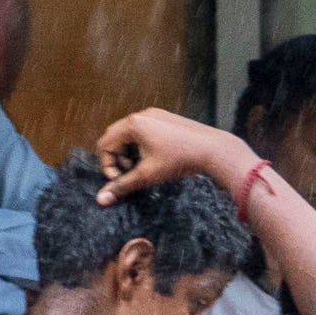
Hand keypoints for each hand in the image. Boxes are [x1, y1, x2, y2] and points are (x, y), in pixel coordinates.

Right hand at [92, 107, 247, 196]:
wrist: (214, 150)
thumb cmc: (180, 160)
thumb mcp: (148, 175)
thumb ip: (123, 185)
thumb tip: (101, 199)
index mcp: (133, 124)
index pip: (105, 144)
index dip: (108, 165)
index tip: (121, 180)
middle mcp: (142, 114)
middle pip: (115, 136)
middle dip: (118, 158)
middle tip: (131, 173)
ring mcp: (155, 115)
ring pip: (130, 133)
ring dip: (130, 152)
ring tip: (143, 167)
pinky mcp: (166, 119)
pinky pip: (145, 130)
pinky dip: (142, 145)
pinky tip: (156, 158)